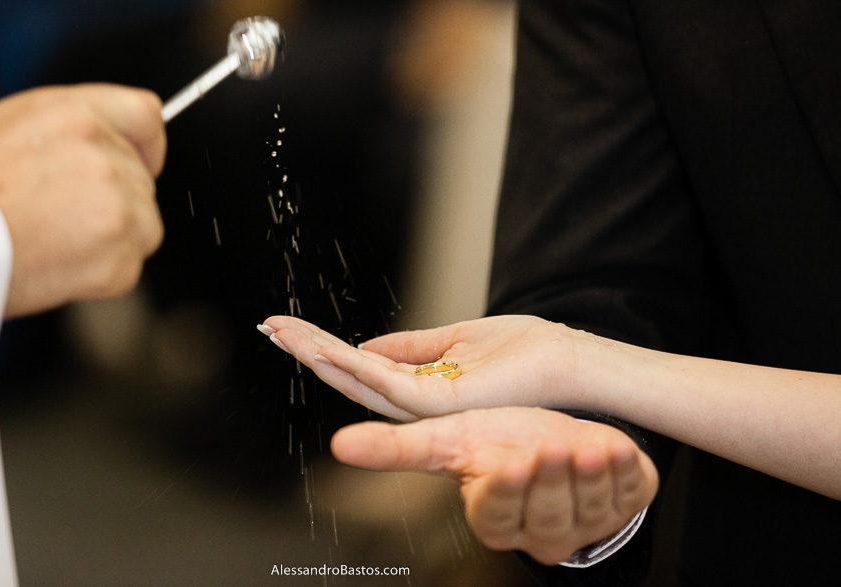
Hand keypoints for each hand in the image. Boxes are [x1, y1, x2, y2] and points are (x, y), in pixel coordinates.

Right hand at [0, 84, 165, 316]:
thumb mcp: (0, 123)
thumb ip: (65, 126)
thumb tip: (100, 138)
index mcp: (75, 115)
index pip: (146, 115)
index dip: (147, 144)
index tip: (143, 162)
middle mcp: (104, 156)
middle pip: (143, 180)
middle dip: (116, 200)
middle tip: (62, 217)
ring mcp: (117, 207)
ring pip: (145, 225)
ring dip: (113, 239)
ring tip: (56, 242)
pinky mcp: (119, 256)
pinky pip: (128, 267)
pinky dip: (101, 275)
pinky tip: (57, 266)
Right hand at [259, 315, 589, 420]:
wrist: (566, 364)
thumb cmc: (522, 352)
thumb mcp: (456, 339)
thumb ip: (411, 346)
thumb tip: (366, 344)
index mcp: (420, 384)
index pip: (360, 365)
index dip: (323, 346)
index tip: (290, 325)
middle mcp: (416, 400)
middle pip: (350, 376)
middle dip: (308, 351)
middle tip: (270, 328)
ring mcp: (426, 405)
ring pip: (359, 380)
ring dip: (319, 355)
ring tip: (283, 333)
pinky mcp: (438, 404)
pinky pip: (385, 382)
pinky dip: (351, 364)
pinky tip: (323, 347)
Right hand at [331, 407, 657, 564]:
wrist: (556, 438)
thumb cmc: (499, 440)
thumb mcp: (450, 439)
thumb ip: (398, 448)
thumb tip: (340, 446)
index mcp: (494, 514)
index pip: (497, 513)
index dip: (505, 491)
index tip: (507, 463)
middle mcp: (538, 529)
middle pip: (544, 516)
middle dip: (548, 482)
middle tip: (548, 448)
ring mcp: (584, 521)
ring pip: (587, 507)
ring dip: (587, 474)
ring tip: (588, 444)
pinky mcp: (622, 504)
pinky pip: (627, 494)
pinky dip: (624, 470)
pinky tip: (616, 448)